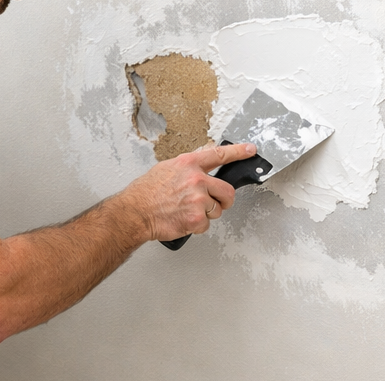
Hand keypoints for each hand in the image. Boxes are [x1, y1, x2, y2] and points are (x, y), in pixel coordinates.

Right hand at [122, 142, 257, 241]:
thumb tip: (198, 170)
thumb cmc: (145, 194)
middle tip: (215, 205)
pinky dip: (196, 227)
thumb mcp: (165, 170)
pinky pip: (206, 225)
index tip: (250, 150)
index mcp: (188, 164)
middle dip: (224, 201)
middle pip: (227, 191)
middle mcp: (196, 179)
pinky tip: (182, 221)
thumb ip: (186, 169)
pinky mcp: (197, 218)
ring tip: (186, 212)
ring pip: (217, 210)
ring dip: (205, 215)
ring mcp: (198, 199)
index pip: (219, 155)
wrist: (134, 213)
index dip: (238, 152)